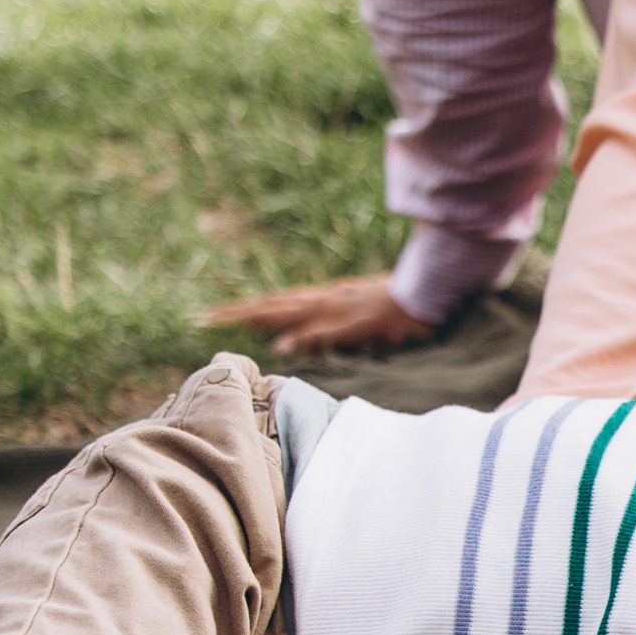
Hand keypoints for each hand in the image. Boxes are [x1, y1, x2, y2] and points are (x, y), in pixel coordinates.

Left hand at [196, 275, 433, 356]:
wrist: (433, 289)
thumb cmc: (399, 307)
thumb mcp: (357, 318)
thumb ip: (327, 328)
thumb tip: (295, 342)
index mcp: (324, 299)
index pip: (276, 303)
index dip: (245, 309)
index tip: (212, 315)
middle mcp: (326, 299)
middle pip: (274, 305)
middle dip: (238, 312)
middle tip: (202, 317)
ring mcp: (341, 308)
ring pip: (293, 312)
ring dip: (261, 318)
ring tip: (228, 323)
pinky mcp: (359, 321)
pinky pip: (328, 330)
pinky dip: (305, 336)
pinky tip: (284, 345)